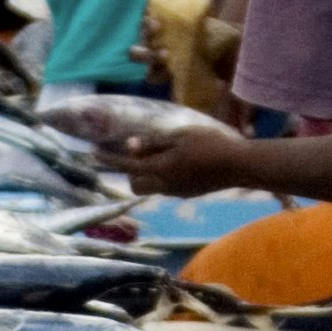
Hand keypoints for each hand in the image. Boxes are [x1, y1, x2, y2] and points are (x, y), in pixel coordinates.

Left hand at [123, 120, 254, 196]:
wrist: (238, 166)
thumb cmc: (210, 144)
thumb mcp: (179, 136)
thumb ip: (153, 143)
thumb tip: (129, 145)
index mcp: (162, 169)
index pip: (128, 165)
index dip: (110, 159)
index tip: (93, 153)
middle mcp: (165, 186)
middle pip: (135, 184)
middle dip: (130, 171)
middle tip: (138, 153)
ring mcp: (177, 193)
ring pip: (151, 187)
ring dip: (148, 174)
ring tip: (161, 155)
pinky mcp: (188, 194)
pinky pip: (166, 187)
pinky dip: (163, 176)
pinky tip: (178, 163)